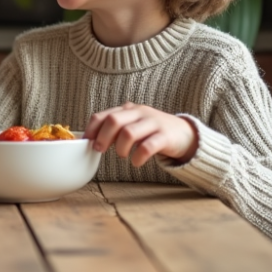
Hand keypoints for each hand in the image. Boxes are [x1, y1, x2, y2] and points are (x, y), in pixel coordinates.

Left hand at [84, 102, 198, 166]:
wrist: (185, 133)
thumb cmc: (152, 131)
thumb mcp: (133, 125)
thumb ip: (115, 129)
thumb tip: (92, 141)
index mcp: (128, 109)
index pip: (102, 115)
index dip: (91, 129)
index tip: (87, 142)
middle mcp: (139, 113)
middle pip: (113, 121)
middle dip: (103, 137)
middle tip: (100, 150)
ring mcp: (153, 123)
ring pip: (128, 133)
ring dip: (120, 148)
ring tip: (122, 155)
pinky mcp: (165, 137)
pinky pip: (147, 147)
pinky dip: (138, 157)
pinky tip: (137, 162)